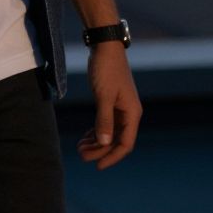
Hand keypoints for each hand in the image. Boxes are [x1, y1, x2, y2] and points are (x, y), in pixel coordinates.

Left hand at [77, 43, 141, 169]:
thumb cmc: (106, 69)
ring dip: (96, 142)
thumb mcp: (104, 96)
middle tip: (81, 155)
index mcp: (132, 113)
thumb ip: (104, 120)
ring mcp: (120, 107)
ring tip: (80, 148)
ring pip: (110, 132)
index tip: (96, 166)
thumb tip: (103, 143)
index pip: (125, 144)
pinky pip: (105, 122)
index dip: (111, 157)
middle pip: (116, 140)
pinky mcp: (111, 101)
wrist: (105, 46)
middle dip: (99, 150)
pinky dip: (96, 131)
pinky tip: (85, 137)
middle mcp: (129, 113)